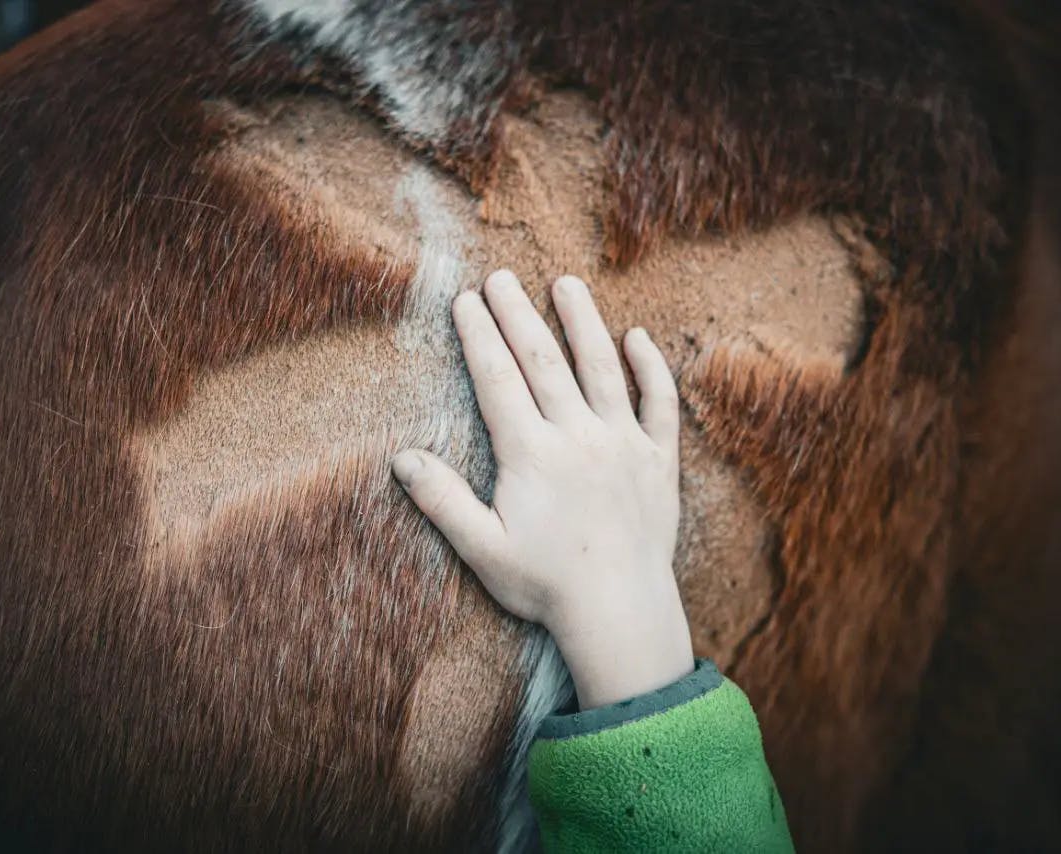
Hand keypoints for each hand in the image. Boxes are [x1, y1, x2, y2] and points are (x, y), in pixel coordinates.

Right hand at [391, 269, 692, 708]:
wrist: (620, 612)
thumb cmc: (546, 585)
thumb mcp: (483, 549)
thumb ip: (442, 500)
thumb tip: (401, 458)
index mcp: (531, 453)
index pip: (498, 379)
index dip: (479, 335)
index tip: (465, 299)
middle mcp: (578, 436)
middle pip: (544, 361)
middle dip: (518, 314)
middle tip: (501, 276)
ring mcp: (622, 443)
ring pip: (602, 368)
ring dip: (583, 322)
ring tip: (567, 284)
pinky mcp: (658, 460)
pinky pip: (659, 404)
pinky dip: (651, 369)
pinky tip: (638, 339)